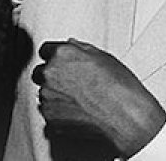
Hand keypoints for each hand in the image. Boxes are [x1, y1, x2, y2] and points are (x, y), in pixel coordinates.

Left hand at [32, 38, 165, 156]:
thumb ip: (81, 49)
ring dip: (56, 93)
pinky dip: (59, 110)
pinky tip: (78, 109)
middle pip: (41, 72)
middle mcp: (50, 75)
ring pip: (45, 93)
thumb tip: (72, 46)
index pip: (45, 50)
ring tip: (80, 96)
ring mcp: (48, 98)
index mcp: (62, 54)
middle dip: (53, 75)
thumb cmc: (118, 85)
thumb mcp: (103, 56)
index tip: (63, 61)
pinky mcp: (49, 120)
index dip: (56, 55)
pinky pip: (49, 111)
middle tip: (73, 79)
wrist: (123, 114)